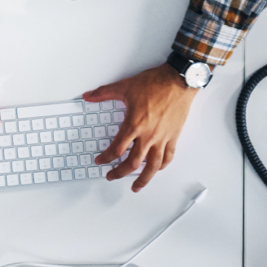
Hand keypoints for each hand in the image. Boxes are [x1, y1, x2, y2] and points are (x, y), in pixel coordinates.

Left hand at [87, 65, 197, 191]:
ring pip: (152, 166)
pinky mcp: (173, 136)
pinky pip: (168, 156)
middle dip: (119, 173)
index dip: (106, 158)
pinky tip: (157, 169)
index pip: (116, 149)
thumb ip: (104, 93)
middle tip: (111, 176)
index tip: (101, 161)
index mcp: (134, 125)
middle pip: (132, 163)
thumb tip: (88, 96)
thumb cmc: (155, 83)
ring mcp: (162, 138)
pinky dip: (161, 165)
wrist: (178, 80)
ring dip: (143, 179)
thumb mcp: (125, 86)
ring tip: (137, 186)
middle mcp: (148, 136)